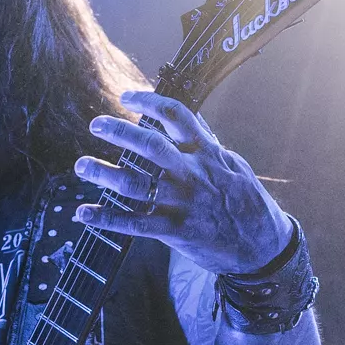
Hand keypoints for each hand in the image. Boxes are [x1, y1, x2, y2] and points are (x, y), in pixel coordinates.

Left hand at [75, 89, 291, 275]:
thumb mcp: (234, 165)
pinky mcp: (175, 231)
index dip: (148, 102)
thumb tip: (191, 119)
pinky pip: (134, 223)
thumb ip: (208, 144)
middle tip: (96, 124)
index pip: (176, 116)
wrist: (263, 248)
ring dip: (103, 173)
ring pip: (135, 183)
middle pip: (149, 146)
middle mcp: (191, 174)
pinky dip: (105, 218)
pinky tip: (83, 214)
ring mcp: (182, 202)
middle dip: (118, 132)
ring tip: (82, 166)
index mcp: (207, 153)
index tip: (126, 97)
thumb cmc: (248, 203)